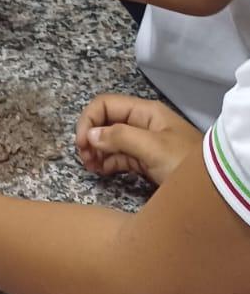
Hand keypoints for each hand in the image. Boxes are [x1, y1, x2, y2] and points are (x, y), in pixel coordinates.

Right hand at [75, 94, 200, 184]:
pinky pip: (119, 157)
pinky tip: (100, 171)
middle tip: (85, 159)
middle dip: (90, 136)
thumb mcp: (153, 148)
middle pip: (106, 122)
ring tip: (91, 167)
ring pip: (110, 140)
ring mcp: (143, 143)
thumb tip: (90, 135)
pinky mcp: (145, 162)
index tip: (81, 144)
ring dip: (96, 151)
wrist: (213, 189)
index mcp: (144, 112)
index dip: (88, 120)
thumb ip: (120, 137)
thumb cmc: (184, 162)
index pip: (106, 105)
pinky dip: (106, 162)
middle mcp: (141, 124)